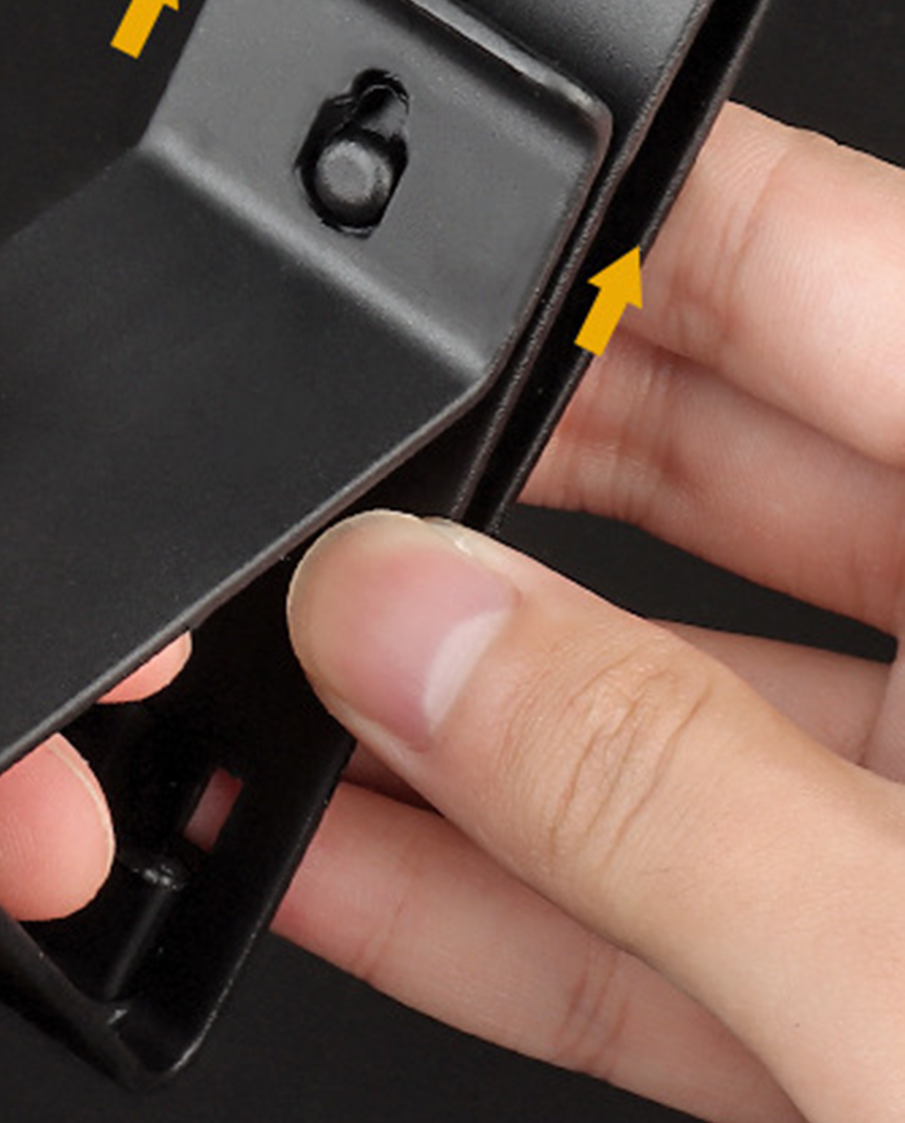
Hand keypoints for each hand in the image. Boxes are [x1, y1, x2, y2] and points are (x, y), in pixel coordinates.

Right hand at [277, 105, 904, 1122]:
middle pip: (729, 464)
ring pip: (679, 698)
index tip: (426, 239)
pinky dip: (506, 892)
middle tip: (328, 496)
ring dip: (470, 709)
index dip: (617, 226)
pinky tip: (354, 869)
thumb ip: (665, 798)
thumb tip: (412, 629)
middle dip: (502, 478)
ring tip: (297, 693)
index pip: (825, 263)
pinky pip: (675, 897)